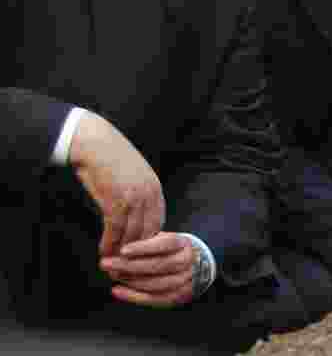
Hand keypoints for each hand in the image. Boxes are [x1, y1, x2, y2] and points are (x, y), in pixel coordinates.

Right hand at [69, 111, 164, 256]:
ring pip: (132, 234)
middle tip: (127, 267)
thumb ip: (139, 197)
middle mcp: (149, 193)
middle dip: (138, 252)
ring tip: (113, 264)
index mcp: (156, 189)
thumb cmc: (111, 160)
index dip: (149, 243)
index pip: (158, 223)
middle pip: (148, 232)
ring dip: (122, 252)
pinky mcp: (116, 199)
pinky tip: (103, 251)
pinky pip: (115, 229)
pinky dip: (109, 243)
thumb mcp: (134, 178)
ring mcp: (134, 197)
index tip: (141, 256)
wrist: (95, 142)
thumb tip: (136, 220)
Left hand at [101, 232, 197, 307]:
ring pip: (156, 284)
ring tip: (114, 275)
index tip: (123, 250)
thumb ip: (148, 241)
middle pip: (159, 265)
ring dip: (131, 281)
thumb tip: (121, 246)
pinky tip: (118, 290)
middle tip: (107, 263)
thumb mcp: (165, 238)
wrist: (194, 264)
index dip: (144, 247)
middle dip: (130, 265)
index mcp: (184, 244)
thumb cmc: (173, 250)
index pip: (166, 244)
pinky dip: (133, 296)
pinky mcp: (177, 296)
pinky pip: (154, 299)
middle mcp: (186, 262)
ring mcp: (184, 280)